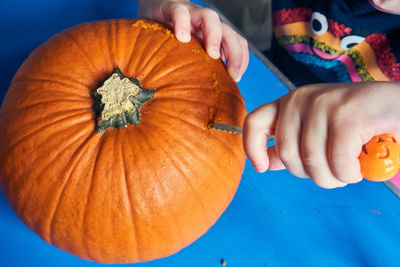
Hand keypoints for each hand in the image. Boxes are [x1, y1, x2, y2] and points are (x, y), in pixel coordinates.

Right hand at [137, 0, 248, 81]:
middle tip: (232, 74)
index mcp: (214, 35)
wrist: (154, 9)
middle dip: (234, 54)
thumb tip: (209, 96)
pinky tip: (182, 37)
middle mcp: (206, 24)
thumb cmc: (172, 38)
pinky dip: (183, 23)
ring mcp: (192, 14)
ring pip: (210, 18)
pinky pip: (180, 12)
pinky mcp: (172, 8)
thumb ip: (200, 67)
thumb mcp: (190, 53)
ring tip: (211, 54)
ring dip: (214, 36)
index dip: (241, 59)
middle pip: (229, 33)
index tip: (237, 78)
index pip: (237, 42)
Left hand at [243, 81, 399, 187]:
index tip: (261, 168)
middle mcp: (301, 99)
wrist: (398, 106)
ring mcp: (324, 104)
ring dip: (333, 178)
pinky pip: (337, 162)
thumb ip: (292, 143)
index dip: (252, 148)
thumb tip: (266, 161)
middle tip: (331, 172)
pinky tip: (358, 169)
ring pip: (312, 162)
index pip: (255, 122)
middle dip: (310, 174)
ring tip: (347, 171)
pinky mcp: (347, 114)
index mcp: (290, 103)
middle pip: (287, 154)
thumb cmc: (357, 122)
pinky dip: (349, 174)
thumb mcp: (317, 130)